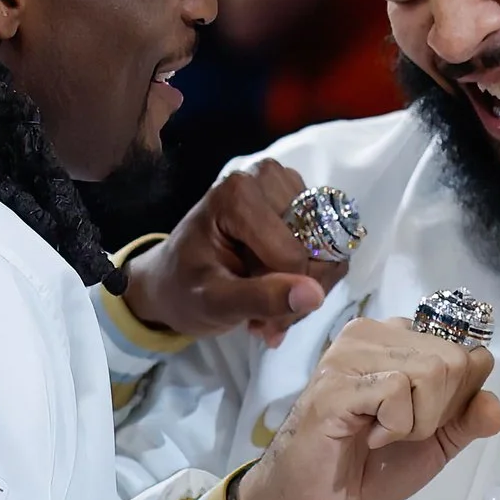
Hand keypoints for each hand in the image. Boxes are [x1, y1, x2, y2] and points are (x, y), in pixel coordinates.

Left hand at [121, 161, 348, 342]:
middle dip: (298, 292)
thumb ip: (261, 298)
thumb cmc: (183, 289)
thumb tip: (314, 294)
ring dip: (305, 287)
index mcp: (238, 194)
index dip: (284, 293)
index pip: (292, 253)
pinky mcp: (299, 199)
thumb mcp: (213, 303)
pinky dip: (308, 276)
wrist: (171, 280)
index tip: (258, 322)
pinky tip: (279, 290)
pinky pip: (327, 245)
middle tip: (267, 319)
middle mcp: (266, 178)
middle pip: (316, 247)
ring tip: (269, 306)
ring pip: (328, 249)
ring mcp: (286, 186)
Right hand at [232, 317, 499, 499]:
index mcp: (401, 338)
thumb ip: (467, 421)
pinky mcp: (337, 380)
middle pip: (456, 360)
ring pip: (432, 371)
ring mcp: (352, 352)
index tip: (420, 421)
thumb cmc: (369, 465)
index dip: (458, 399)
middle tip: (397, 430)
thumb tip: (496, 407)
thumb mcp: (433, 443)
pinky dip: (395, 427)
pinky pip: (399, 392)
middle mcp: (376, 332)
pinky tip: (365, 435)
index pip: (469, 352)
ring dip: (416, 422)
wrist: (314, 497)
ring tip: (380, 432)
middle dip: (439, 412)